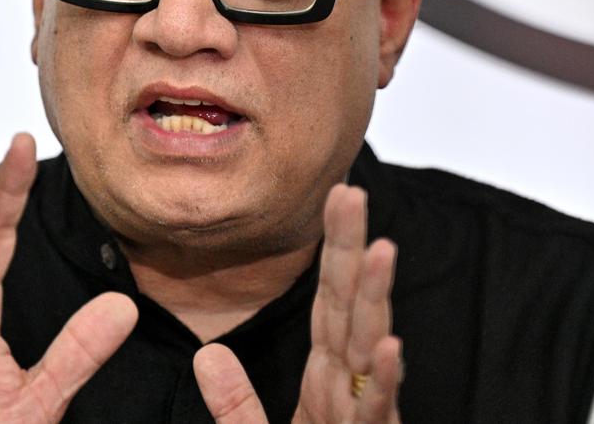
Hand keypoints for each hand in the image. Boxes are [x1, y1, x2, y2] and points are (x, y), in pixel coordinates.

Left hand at [193, 184, 402, 422]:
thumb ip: (235, 402)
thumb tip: (205, 357)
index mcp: (325, 378)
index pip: (331, 300)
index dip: (334, 248)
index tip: (335, 194)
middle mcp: (349, 385)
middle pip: (352, 306)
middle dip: (353, 249)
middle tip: (351, 192)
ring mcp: (363, 412)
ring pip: (371, 347)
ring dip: (377, 298)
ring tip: (381, 249)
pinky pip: (375, 408)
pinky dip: (383, 379)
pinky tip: (388, 346)